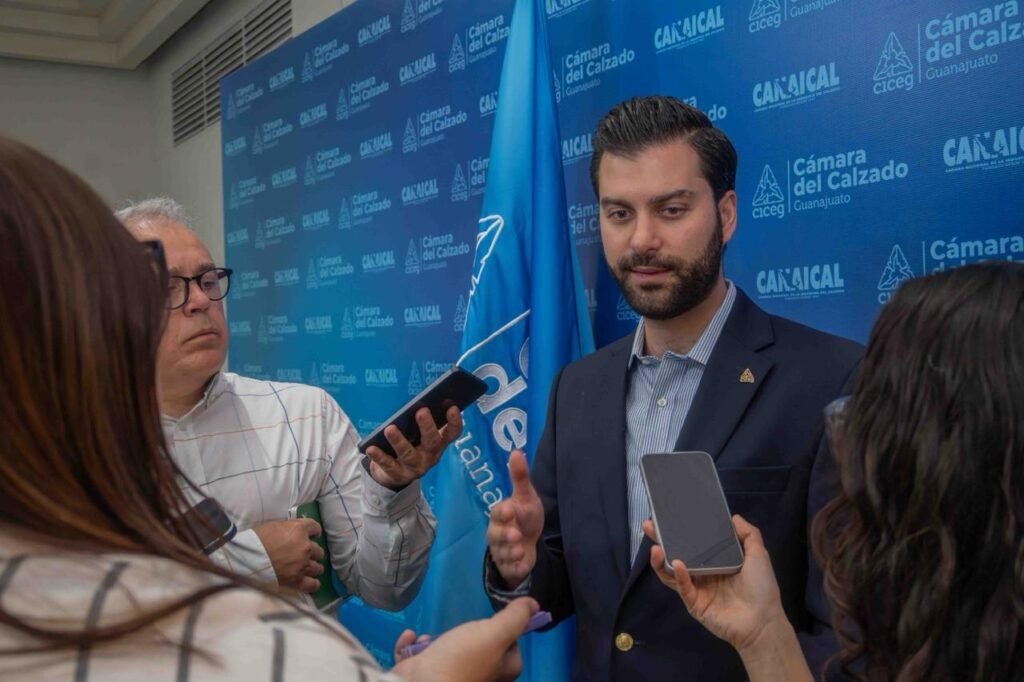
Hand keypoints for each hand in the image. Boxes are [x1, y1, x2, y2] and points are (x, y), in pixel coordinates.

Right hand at [254, 518, 323, 592]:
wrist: (245, 559)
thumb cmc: (256, 539)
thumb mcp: (274, 525)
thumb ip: (290, 528)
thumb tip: (296, 532)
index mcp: (299, 530)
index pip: (315, 528)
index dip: (313, 533)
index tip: (311, 536)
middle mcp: (305, 547)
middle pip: (318, 550)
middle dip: (311, 552)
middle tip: (302, 554)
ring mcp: (303, 565)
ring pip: (318, 567)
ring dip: (313, 567)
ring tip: (305, 568)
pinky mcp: (297, 581)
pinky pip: (313, 584)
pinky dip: (313, 583)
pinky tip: (309, 581)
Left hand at [365, 405, 462, 486]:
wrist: (394, 475)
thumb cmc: (409, 445)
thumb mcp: (417, 436)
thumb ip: (419, 423)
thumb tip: (414, 403)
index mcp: (438, 443)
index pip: (452, 433)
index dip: (454, 421)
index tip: (452, 406)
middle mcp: (430, 456)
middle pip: (431, 441)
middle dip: (427, 426)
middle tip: (421, 411)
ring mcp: (415, 467)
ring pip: (408, 454)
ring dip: (399, 441)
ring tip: (390, 429)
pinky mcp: (398, 475)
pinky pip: (388, 465)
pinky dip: (379, 456)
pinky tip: (371, 448)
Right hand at [391, 597, 536, 681]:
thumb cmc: (462, 659)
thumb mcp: (495, 633)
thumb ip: (515, 617)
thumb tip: (533, 604)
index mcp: (501, 671)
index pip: (511, 646)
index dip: (502, 630)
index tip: (490, 622)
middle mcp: (480, 676)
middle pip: (478, 645)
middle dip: (464, 633)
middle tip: (460, 630)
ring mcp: (451, 676)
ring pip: (447, 650)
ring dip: (436, 639)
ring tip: (430, 638)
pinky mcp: (426, 673)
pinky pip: (420, 655)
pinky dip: (413, 646)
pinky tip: (413, 639)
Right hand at [485, 450, 542, 586]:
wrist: (528, 542)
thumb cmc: (525, 517)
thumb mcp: (526, 497)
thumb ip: (520, 477)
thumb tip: (516, 451)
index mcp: (500, 516)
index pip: (497, 513)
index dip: (503, 512)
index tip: (511, 509)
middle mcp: (497, 534)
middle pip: (495, 535)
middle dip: (504, 535)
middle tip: (515, 534)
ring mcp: (502, 552)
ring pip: (501, 553)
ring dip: (510, 552)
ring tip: (520, 549)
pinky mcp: (510, 567)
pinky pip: (509, 570)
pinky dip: (515, 569)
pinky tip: (523, 566)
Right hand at [643, 515, 789, 652]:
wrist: (762, 622)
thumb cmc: (761, 588)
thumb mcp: (758, 555)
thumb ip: (749, 534)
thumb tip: (733, 517)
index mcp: (716, 561)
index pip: (694, 542)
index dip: (681, 530)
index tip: (669, 516)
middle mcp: (703, 572)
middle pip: (677, 553)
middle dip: (661, 540)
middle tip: (649, 526)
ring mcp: (697, 588)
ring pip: (672, 572)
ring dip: (661, 560)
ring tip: (655, 547)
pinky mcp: (694, 603)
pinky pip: (682, 587)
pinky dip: (678, 576)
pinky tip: (677, 564)